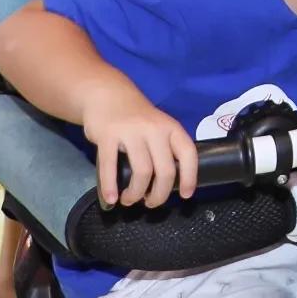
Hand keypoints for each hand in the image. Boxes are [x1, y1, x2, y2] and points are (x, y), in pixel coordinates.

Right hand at [84, 81, 196, 207]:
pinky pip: (110, 166)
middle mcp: (154, 129)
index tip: (185, 195)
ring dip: (135, 193)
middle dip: (159, 194)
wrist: (107, 93)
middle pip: (165, 171)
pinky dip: (110, 187)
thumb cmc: (137, 117)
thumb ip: (165, 148)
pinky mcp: (108, 134)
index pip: (188, 154)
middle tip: (150, 203)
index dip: (190, 177)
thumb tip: (170, 183)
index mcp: (171, 128)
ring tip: (129, 200)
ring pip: (142, 172)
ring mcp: (131, 131)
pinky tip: (112, 198)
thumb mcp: (159, 126)